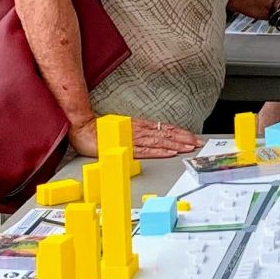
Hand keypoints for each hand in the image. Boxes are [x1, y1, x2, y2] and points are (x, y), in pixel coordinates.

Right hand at [68, 115, 201, 159]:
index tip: (192, 137)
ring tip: (188, 147)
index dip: (179, 133)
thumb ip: (135, 134)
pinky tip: (169, 153)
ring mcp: (132, 137)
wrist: (82, 127)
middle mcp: (138, 129)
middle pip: (165, 133)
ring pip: (159, 140)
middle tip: (198, 143)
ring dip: (175, 144)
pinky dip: (159, 151)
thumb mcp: (122, 130)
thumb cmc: (99, 130)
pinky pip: (145, 149)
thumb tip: (150, 139)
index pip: (163, 129)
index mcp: (139, 125)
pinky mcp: (124, 145)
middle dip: (183, 138)